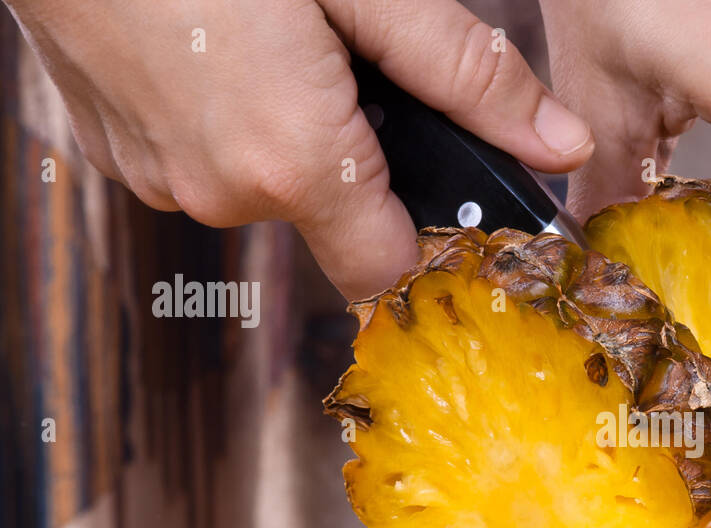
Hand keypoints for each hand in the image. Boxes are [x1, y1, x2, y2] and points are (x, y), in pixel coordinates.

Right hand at [6, 0, 593, 299]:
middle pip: (333, 219)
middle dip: (358, 158)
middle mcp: (221, 194)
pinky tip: (215, 44)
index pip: (389, 271)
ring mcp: (157, 178)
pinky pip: (202, 159)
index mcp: (292, 163)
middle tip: (345, 59)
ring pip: (264, 186)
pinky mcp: (114, 148)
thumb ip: (470, 77)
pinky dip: (224, 119)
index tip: (445, 197)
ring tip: (270, 38)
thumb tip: (560, 146)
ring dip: (288, 134)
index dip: (427, 239)